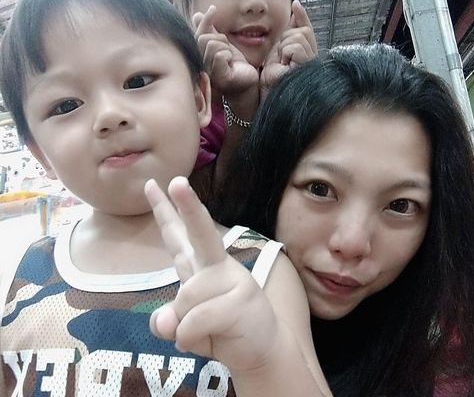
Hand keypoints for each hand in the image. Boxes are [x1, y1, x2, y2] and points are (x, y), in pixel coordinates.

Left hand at [144, 176, 277, 372]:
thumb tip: (166, 321)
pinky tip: (214, 338)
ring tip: (206, 331)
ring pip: (185, 297)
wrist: (263, 351)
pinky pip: (195, 321)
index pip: (179, 234)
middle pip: (200, 232)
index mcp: (201, 265)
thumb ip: (165, 320)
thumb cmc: (220, 331)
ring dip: (184, 325)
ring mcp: (232, 279)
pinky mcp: (242, 299)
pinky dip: (192, 337)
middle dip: (187, 206)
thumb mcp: (183, 326)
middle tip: (177, 181)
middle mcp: (215, 266)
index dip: (164, 210)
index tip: (151, 184)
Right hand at [193, 6, 258, 97]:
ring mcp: (207, 73)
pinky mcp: (218, 78)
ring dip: (226, 48)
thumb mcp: (222, 45)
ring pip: (212, 45)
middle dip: (220, 39)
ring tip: (229, 59)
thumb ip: (210, 31)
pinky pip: (220, 55)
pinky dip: (229, 55)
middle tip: (228, 51)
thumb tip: (197, 15)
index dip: (205, 21)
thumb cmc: (234, 65)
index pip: (196, 35)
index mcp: (198, 57)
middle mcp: (199, 66)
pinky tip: (231, 64)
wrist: (247, 82)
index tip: (214, 8)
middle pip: (204, 38)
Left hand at [260, 0, 316, 98]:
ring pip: (298, 37)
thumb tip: (295, 12)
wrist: (266, 96)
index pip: (307, 29)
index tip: (295, 4)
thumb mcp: (278, 52)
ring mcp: (314, 64)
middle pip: (302, 31)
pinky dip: (285, 54)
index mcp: (308, 55)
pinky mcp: (309, 67)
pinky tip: (284, 66)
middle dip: (286, 40)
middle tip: (280, 58)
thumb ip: (288, 35)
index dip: (302, 16)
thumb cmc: (271, 79)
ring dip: (283, 49)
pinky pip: (295, 47)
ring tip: (281, 64)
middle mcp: (315, 59)